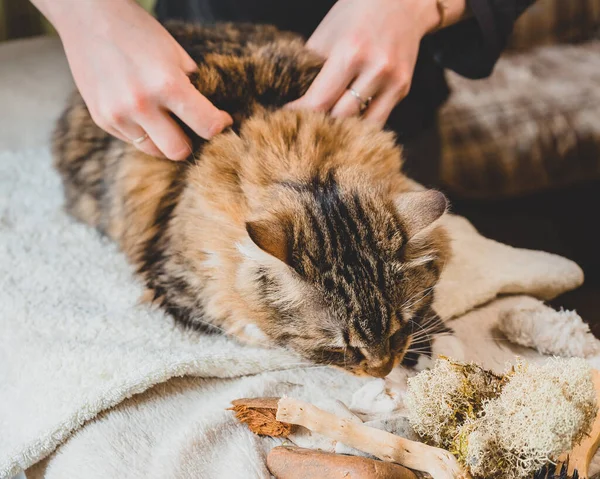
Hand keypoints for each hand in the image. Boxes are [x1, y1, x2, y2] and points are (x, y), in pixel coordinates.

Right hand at [48, 0, 231, 159]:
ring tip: (168, 123)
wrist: (87, 16)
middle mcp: (141, 105)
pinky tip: (142, 112)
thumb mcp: (175, 53)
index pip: (207, 126)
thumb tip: (208, 113)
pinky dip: (143, 132)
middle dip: (191, 143)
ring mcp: (118, 115)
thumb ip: (192, 86)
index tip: (221, 120)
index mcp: (167, 85)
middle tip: (193, 130)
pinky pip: (132, 140)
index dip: (220, 126)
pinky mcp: (102, 120)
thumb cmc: (137, 31)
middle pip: (179, 151)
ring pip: (154, 150)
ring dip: (166, 142)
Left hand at [287, 0, 441, 126]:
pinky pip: (378, 120)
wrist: (401, 0)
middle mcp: (376, 70)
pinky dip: (361, 124)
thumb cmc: (355, 14)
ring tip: (327, 130)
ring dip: (343, 130)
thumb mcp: (326, 36)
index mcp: (351, 53)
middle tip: (303, 128)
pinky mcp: (403, 89)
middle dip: (320, 125)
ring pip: (363, 126)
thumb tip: (293, 102)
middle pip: (341, 118)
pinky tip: (348, 122)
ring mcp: (393, 82)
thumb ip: (311, 70)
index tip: (286, 121)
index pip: (320, 101)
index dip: (300, 115)